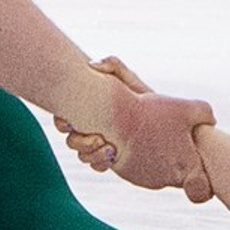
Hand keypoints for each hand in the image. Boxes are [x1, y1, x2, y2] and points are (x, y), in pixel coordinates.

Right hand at [55, 55, 143, 173]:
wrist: (167, 123)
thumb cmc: (144, 97)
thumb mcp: (131, 80)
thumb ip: (114, 66)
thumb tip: (92, 64)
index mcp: (89, 109)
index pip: (64, 117)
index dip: (62, 122)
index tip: (72, 124)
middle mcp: (91, 127)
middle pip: (70, 139)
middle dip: (79, 141)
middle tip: (98, 138)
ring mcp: (99, 144)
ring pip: (82, 155)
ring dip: (91, 154)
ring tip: (110, 149)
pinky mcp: (110, 158)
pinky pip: (96, 165)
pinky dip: (100, 163)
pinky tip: (114, 157)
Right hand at [109, 84, 215, 199]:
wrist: (113, 119)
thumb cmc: (152, 114)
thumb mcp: (188, 107)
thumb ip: (205, 114)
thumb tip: (212, 121)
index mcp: (186, 168)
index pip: (202, 191)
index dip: (205, 183)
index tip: (201, 170)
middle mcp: (167, 180)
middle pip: (180, 175)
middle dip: (179, 158)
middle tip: (173, 136)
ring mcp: (146, 180)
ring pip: (160, 170)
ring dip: (159, 156)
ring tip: (152, 132)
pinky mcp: (129, 175)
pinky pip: (142, 168)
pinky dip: (142, 156)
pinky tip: (138, 138)